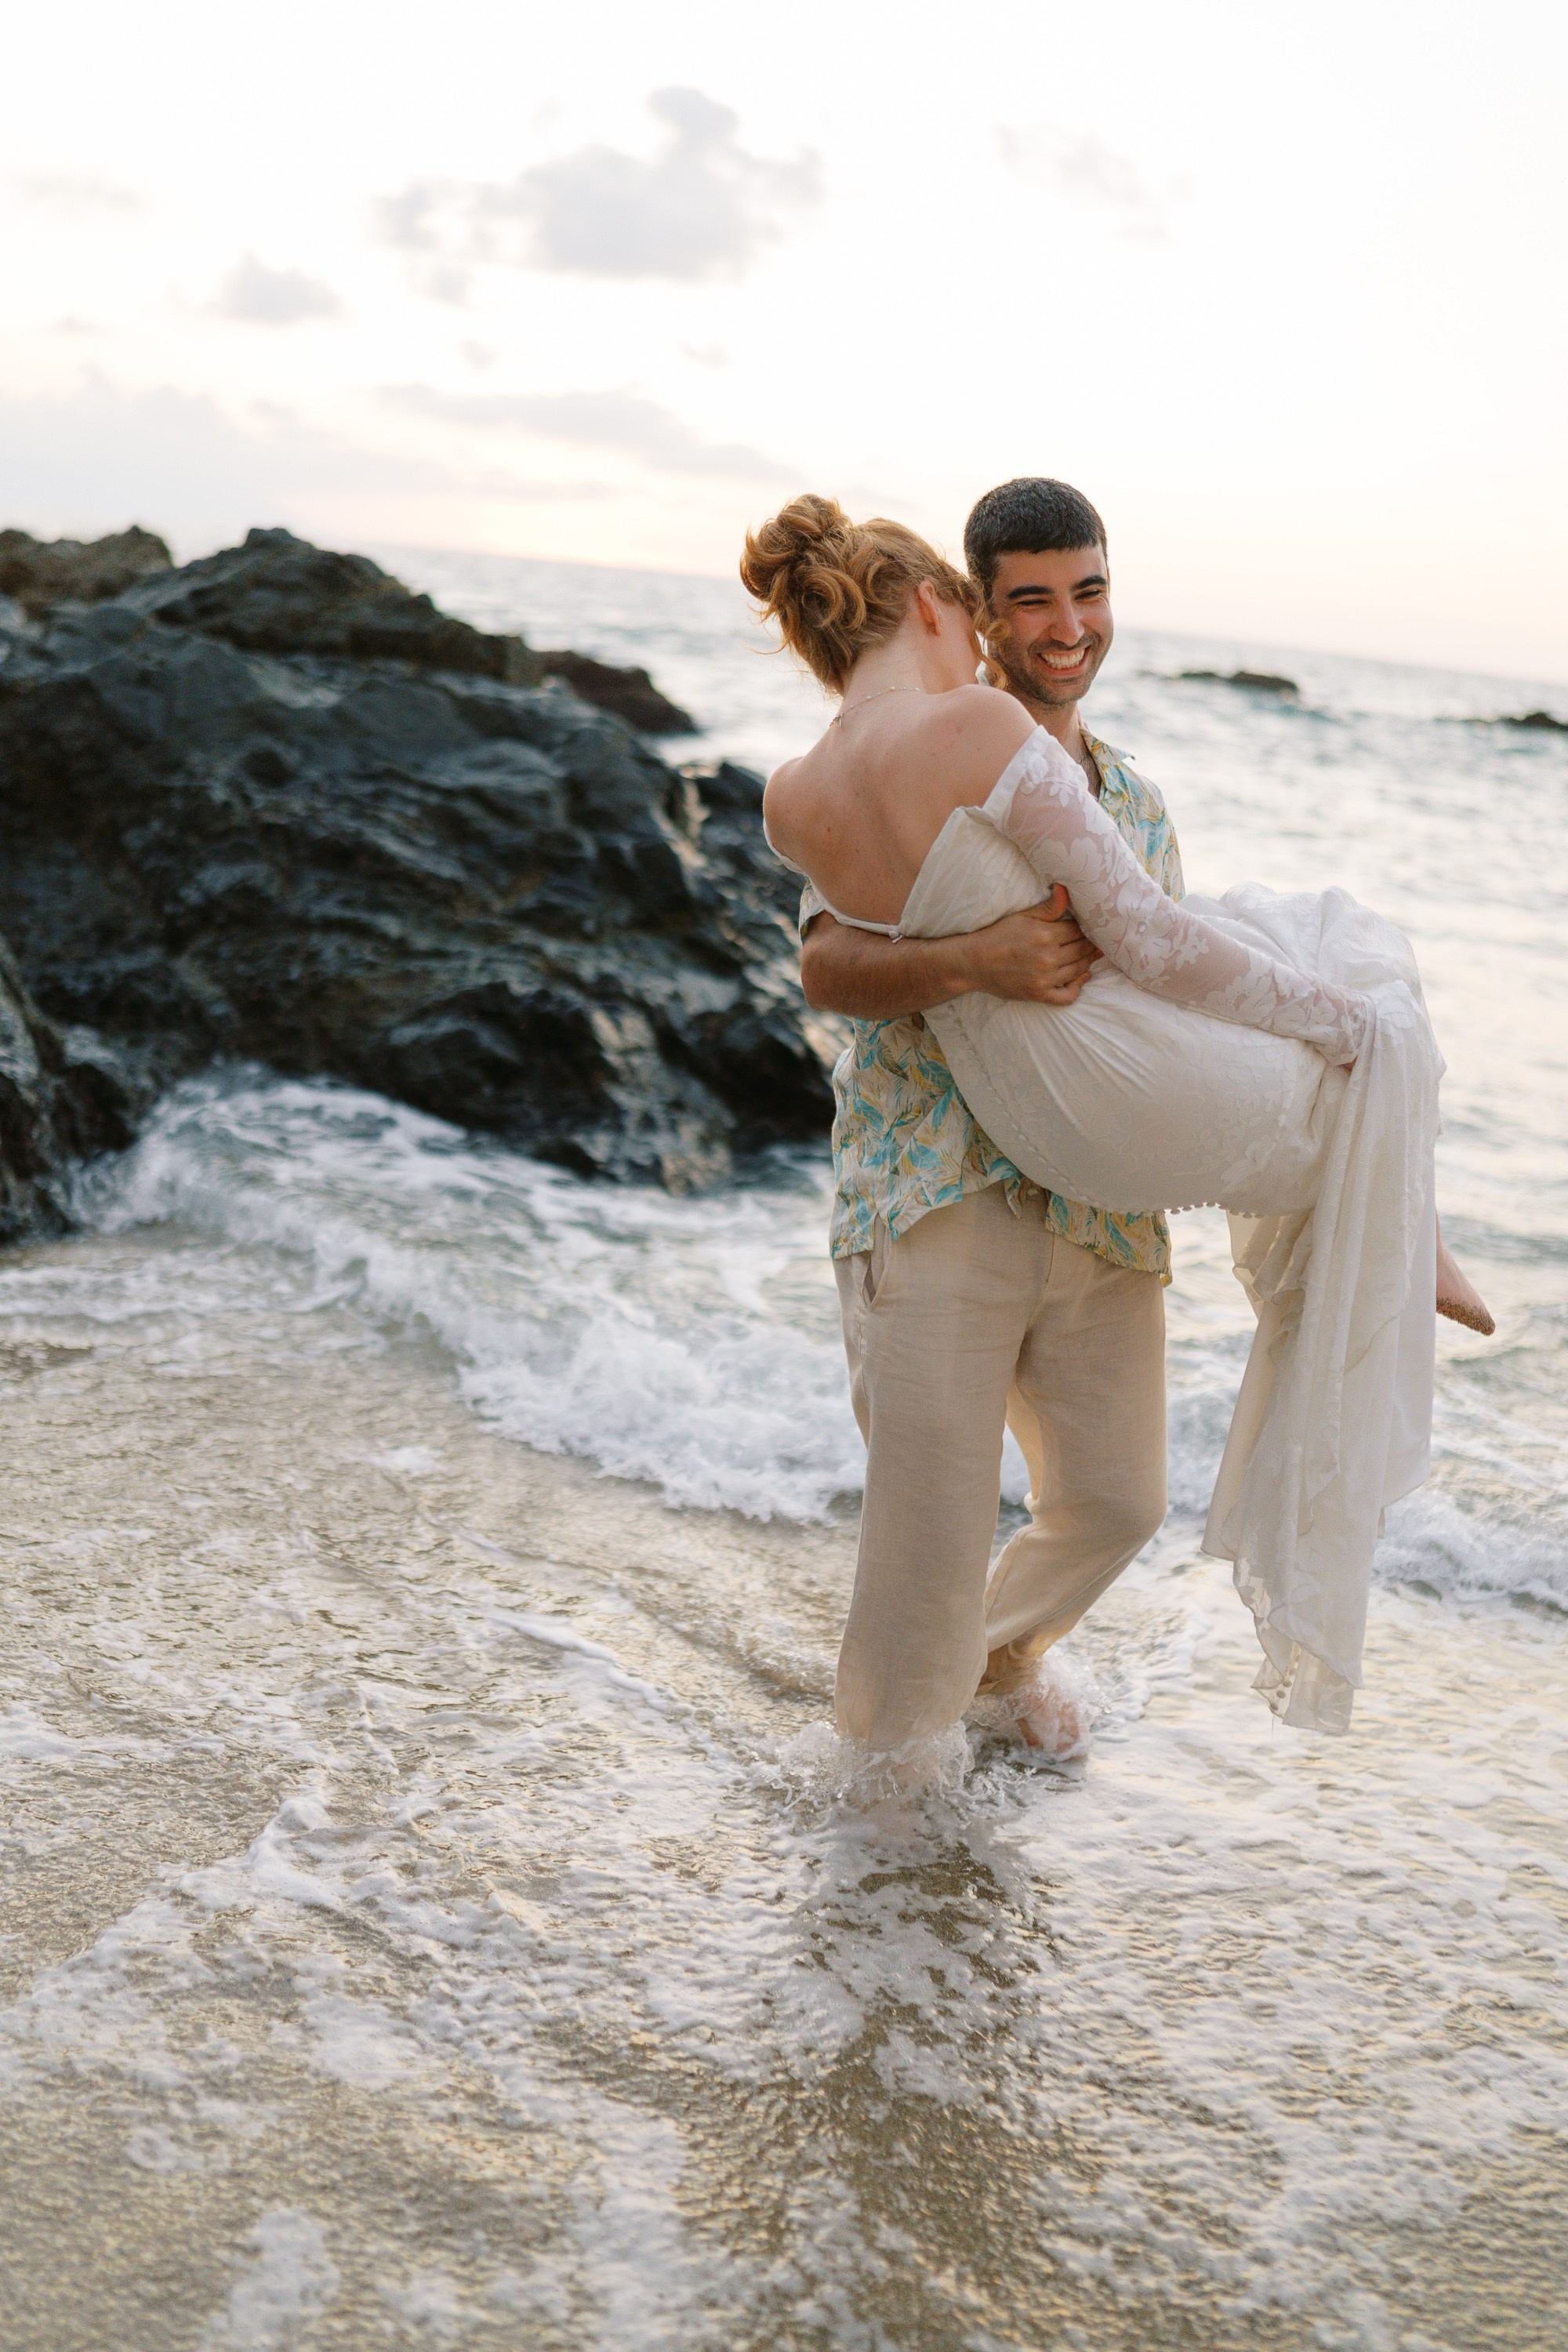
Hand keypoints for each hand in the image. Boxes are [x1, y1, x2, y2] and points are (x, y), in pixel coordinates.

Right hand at [952, 886, 1100, 1003]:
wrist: (973, 963)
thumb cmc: (997, 936)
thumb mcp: (1022, 916)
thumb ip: (1048, 907)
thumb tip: (1066, 889)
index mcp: (1045, 935)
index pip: (1077, 930)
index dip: (1084, 927)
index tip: (1089, 927)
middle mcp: (1048, 958)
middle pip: (1081, 949)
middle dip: (1090, 944)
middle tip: (1098, 941)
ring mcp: (1045, 978)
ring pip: (1078, 969)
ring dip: (1089, 961)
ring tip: (1094, 955)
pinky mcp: (1039, 994)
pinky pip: (1067, 996)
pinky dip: (1078, 988)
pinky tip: (1082, 978)